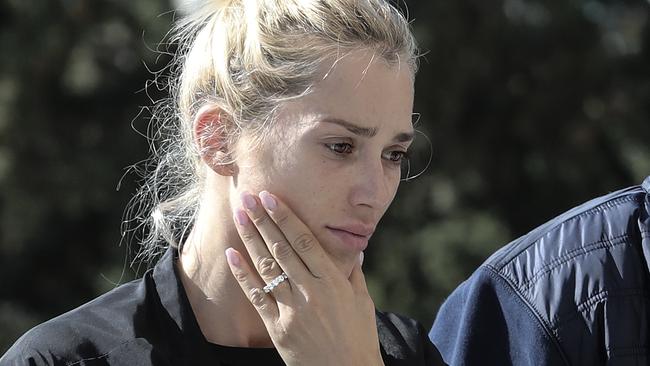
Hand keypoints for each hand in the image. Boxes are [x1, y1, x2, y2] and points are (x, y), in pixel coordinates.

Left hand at [225, 191, 383, 365]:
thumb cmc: (359, 338)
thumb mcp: (363, 302)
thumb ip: (354, 274)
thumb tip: (355, 250)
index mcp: (333, 282)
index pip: (305, 241)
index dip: (286, 218)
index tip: (272, 198)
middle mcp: (311, 291)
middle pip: (282, 248)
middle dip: (263, 220)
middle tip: (248, 197)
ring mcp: (292, 309)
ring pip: (267, 267)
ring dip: (250, 239)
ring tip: (239, 216)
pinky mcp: (277, 327)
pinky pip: (256, 296)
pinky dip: (243, 275)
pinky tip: (232, 255)